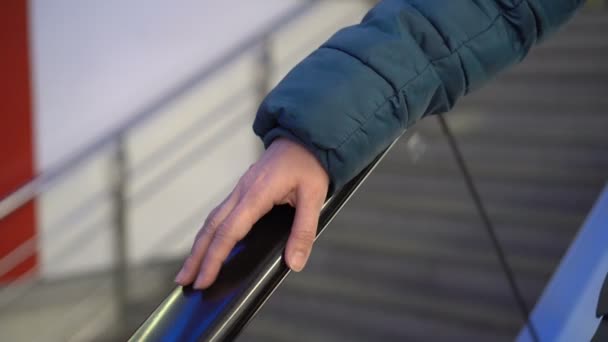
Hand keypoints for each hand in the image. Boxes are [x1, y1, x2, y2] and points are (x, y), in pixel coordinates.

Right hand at [174, 138, 329, 288]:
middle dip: (196, 256)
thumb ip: (304, 231)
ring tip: (189, 268)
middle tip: (183, 281)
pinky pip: (221, 213)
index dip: (215, 258)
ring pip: (212, 220)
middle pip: (211, 228)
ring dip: (199, 245)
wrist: (305, 136)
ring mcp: (240, 190)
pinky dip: (210, 232)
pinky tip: (208, 244)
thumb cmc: (309, 164)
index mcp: (256, 194)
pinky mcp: (243, 190)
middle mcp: (242, 191)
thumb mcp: (315, 197)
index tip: (204, 279)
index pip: (229, 232)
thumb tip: (294, 262)